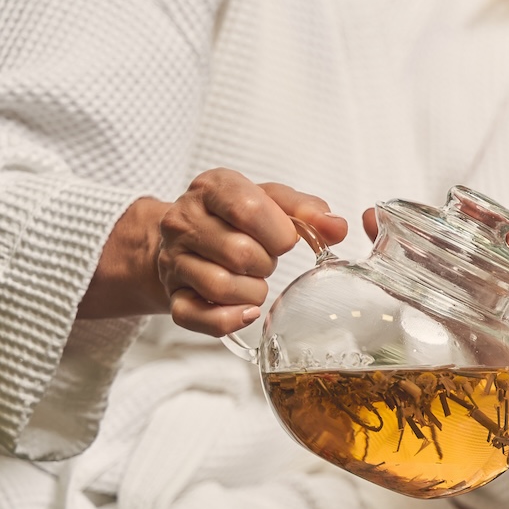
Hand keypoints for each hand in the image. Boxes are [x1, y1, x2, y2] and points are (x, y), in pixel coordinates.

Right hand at [78, 169, 347, 334]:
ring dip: (252, 291)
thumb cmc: (233, 217)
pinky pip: (196, 317)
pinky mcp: (172, 295)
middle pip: (239, 252)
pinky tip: (246, 311)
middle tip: (264, 259)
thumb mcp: (270, 200)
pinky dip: (229, 320)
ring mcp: (173, 259)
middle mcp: (184, 221)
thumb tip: (336, 227)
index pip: (247, 209)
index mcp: (212, 188)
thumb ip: (306, 210)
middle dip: (265, 262)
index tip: (284, 238)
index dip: (277, 232)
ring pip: (221, 287)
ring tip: (253, 279)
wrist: (183, 238)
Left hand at [360, 209, 508, 389]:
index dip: (464, 219)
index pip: (468, 224)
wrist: (500, 303)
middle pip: (506, 241)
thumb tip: (362, 215)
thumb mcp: (430, 270)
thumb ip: (396, 244)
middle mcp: (500, 251)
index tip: (470, 217)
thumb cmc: (458, 282)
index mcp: (472, 242)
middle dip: (508, 240)